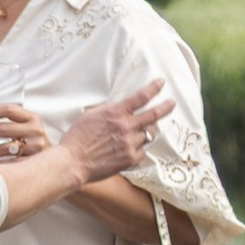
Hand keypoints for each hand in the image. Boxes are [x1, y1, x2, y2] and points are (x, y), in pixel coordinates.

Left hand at [0, 101, 49, 162]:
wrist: (57, 161)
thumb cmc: (31, 143)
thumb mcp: (18, 130)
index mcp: (32, 118)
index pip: (8, 109)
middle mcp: (35, 130)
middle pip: (3, 128)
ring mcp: (36, 146)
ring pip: (5, 147)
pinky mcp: (34, 162)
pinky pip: (10, 163)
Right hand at [58, 83, 174, 184]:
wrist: (73, 161)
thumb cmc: (77, 138)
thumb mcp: (91, 115)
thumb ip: (108, 111)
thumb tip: (119, 108)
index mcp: (115, 112)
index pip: (141, 97)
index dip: (154, 88)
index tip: (161, 83)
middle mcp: (126, 126)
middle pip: (153, 115)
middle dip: (165, 107)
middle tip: (172, 103)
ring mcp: (130, 143)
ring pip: (146, 135)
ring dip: (142, 133)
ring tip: (132, 136)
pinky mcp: (130, 158)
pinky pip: (142, 151)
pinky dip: (137, 149)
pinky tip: (127, 150)